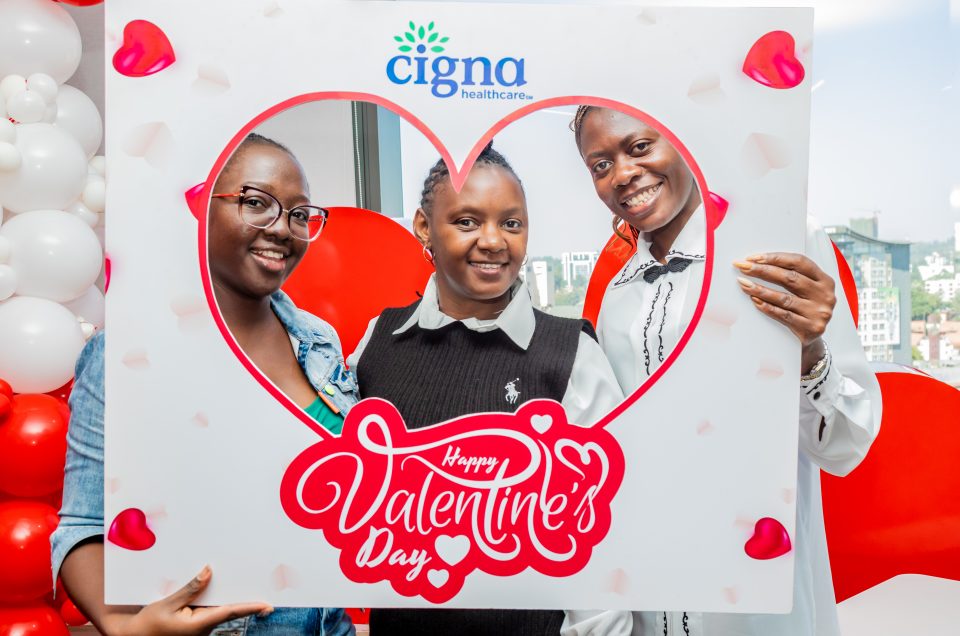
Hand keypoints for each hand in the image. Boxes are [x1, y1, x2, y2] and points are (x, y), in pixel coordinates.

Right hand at [102, 566, 272, 635]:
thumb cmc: (149, 623)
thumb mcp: (168, 603)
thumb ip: (190, 588)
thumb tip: (209, 571)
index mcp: (198, 625)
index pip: (230, 613)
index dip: (250, 607)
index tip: (267, 605)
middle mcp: (203, 628)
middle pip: (229, 611)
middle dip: (247, 602)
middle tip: (268, 597)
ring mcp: (200, 627)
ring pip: (220, 610)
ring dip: (232, 599)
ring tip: (249, 583)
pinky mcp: (196, 624)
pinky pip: (211, 610)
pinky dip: (218, 599)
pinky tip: (222, 586)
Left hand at [734, 252, 835, 373]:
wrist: (812, 338)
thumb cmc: (805, 309)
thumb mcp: (805, 290)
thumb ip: (791, 276)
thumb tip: (759, 263)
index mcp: (825, 280)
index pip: (799, 262)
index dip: (776, 258)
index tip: (754, 257)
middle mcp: (824, 295)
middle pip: (790, 278)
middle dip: (763, 270)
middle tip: (744, 267)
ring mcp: (818, 313)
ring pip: (784, 298)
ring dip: (760, 289)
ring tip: (744, 284)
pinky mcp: (810, 328)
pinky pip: (783, 315)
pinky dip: (767, 307)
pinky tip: (754, 300)